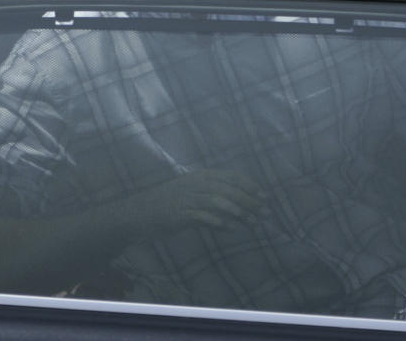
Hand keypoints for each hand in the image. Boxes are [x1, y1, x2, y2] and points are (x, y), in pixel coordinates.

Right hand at [125, 168, 266, 233]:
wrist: (139, 212)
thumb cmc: (168, 205)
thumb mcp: (193, 199)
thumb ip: (214, 205)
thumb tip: (239, 218)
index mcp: (200, 176)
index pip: (231, 176)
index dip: (250, 185)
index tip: (266, 196)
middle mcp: (195, 183)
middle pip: (228, 189)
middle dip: (250, 200)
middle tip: (266, 213)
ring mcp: (186, 197)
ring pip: (218, 201)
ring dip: (238, 212)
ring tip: (253, 222)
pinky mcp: (179, 212)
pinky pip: (202, 216)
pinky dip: (217, 221)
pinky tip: (229, 228)